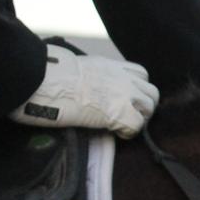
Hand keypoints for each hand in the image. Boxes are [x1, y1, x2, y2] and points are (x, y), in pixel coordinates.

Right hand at [9, 45, 158, 138]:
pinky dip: (129, 131)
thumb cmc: (52, 76)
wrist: (47, 82)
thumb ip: (95, 75)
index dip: (138, 88)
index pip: (141, 74)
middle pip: (152, 92)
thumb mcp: (80, 67)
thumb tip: (90, 85)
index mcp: (112, 66)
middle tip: (130, 115)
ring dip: (140, 117)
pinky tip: (116, 133)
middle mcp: (124, 78)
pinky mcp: (121, 113)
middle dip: (144, 105)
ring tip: (123, 124)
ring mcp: (125, 95)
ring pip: (150, 107)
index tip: (128, 98)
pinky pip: (137, 125)